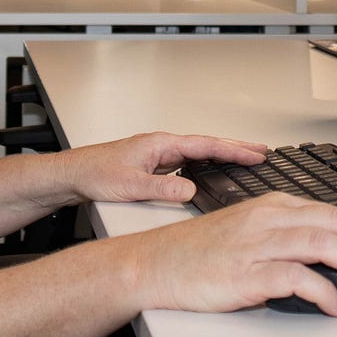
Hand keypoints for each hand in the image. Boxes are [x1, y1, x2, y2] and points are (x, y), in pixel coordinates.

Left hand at [57, 131, 266, 205]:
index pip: (205, 144)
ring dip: (223, 154)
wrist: (74, 175)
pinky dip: (208, 163)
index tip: (255, 154)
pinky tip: (215, 170)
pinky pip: (189, 162)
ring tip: (247, 159)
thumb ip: (162, 189)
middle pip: (207, 144)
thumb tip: (190, 192)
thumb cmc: (95, 173)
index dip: (232, 150)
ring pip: (199, 152)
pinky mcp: (155, 165)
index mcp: (160, 144)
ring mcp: (160, 155)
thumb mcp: (130, 185)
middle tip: (262, 151)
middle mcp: (162, 146)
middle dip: (235, 147)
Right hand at [126, 192, 336, 315]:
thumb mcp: (249, 233)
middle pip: (336, 223)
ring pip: (323, 244)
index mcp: (271, 206)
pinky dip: (323, 291)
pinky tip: (336, 304)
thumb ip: (287, 238)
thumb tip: (333, 257)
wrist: (154, 264)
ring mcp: (257, 244)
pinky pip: (295, 278)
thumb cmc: (199, 253)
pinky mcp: (247, 273)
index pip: (334, 212)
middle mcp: (268, 219)